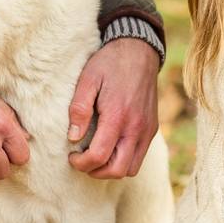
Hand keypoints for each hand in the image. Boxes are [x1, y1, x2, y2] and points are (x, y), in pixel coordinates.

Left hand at [67, 38, 159, 179]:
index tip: (71, 156)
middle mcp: (136, 127)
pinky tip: (111, 147)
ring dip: (111, 169)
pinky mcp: (152, 128)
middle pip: (117, 170)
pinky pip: (140, 156)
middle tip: (82, 161)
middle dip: (96, 171)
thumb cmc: (109, 64)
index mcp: (118, 115)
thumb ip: (79, 109)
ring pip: (131, 168)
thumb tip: (73, 137)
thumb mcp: (88, 80)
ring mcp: (147, 129)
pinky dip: (124, 160)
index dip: (82, 163)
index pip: (100, 156)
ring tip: (96, 156)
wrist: (139, 51)